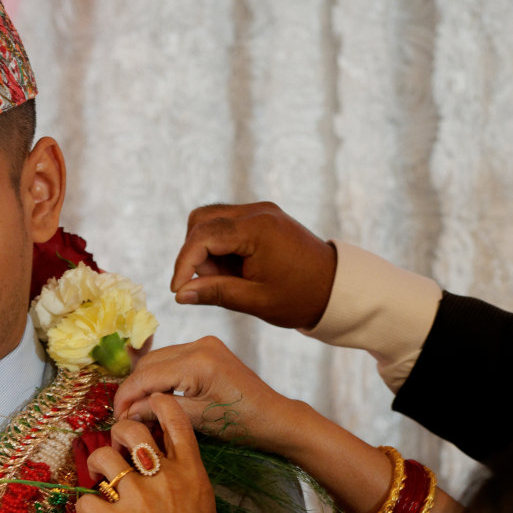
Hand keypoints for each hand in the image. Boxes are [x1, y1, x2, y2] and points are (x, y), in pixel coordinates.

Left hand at [74, 396, 227, 512]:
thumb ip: (192, 491)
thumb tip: (180, 485)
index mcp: (193, 474)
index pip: (175, 419)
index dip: (157, 404)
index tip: (146, 409)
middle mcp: (165, 478)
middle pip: (131, 429)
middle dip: (118, 433)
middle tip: (117, 450)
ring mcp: (138, 499)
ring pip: (102, 457)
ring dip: (97, 465)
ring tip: (101, 480)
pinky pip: (86, 500)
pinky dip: (85, 507)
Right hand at [114, 336, 305, 457]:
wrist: (274, 417)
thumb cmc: (242, 423)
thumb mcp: (197, 420)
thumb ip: (159, 410)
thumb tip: (127, 412)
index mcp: (198, 361)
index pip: (147, 375)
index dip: (126, 397)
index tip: (115, 417)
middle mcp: (199, 344)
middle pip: (148, 363)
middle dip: (133, 389)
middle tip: (124, 416)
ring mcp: (205, 343)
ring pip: (158, 360)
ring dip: (145, 383)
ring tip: (138, 410)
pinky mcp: (208, 349)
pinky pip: (173, 360)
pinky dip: (161, 377)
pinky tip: (157, 398)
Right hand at [171, 202, 336, 328]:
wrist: (336, 287)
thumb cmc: (300, 297)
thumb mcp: (256, 301)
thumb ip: (216, 293)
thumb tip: (180, 294)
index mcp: (258, 229)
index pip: (203, 236)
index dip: (184, 263)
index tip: (177, 290)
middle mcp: (258, 211)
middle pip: (201, 220)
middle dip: (194, 253)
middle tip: (208, 283)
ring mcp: (261, 211)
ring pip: (210, 219)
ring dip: (205, 248)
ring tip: (223, 278)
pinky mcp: (262, 216)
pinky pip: (226, 224)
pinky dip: (219, 246)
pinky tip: (233, 269)